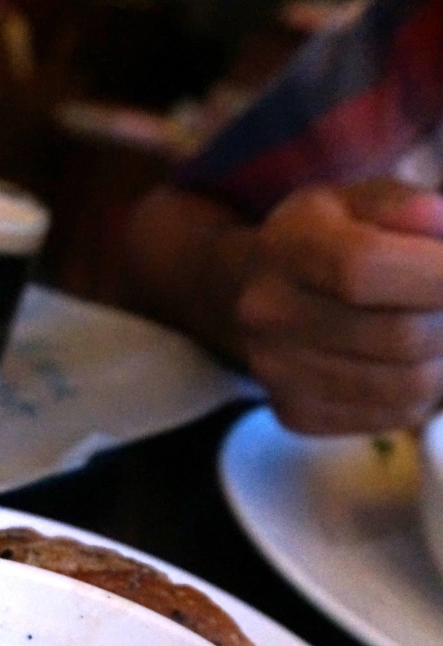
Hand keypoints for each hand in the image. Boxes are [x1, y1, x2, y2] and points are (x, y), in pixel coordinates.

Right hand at [236, 178, 442, 433]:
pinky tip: (410, 362)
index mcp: (288, 247)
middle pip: (401, 336)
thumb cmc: (323, 238)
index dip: (437, 274)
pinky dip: (423, 393)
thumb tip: (440, 225)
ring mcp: (278, 374)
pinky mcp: (296, 414)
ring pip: (409, 386)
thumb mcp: (359, 200)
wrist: (250, 294)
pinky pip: (394, 415)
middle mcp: (270, 316)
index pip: (365, 268)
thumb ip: (403, 206)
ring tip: (436, 332)